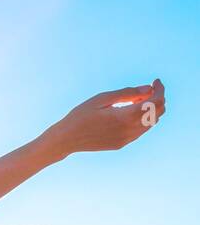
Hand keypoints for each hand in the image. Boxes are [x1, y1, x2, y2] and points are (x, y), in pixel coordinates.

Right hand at [45, 79, 165, 155]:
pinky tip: (130, 112)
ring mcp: (126, 139)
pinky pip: (140, 131)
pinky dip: (142, 119)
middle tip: (146, 90)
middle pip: (157, 113)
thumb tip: (148, 89)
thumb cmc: (80, 116)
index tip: (155, 81)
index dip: (160, 89)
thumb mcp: (102, 99)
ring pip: (151, 123)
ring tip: (135, 100)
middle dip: (157, 98)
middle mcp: (129, 130)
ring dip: (150, 109)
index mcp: (125, 117)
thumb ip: (127, 93)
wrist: (65, 140)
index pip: (156, 102)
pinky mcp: (121, 144)